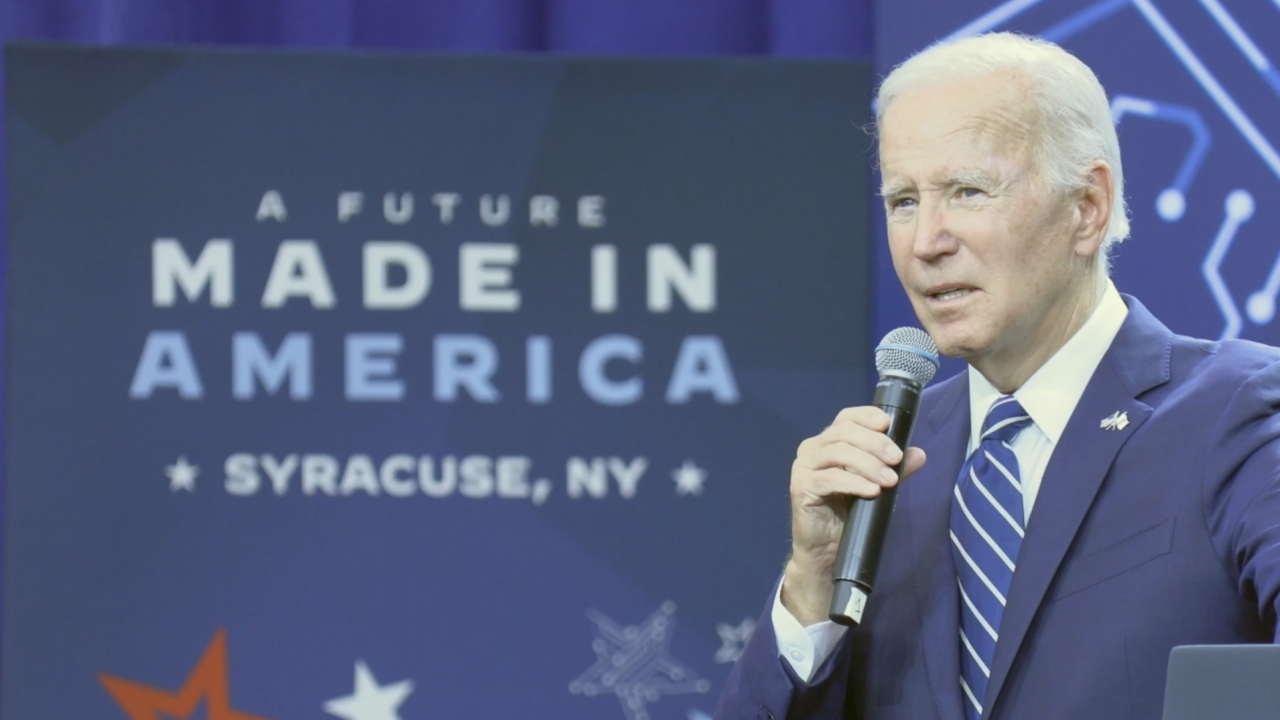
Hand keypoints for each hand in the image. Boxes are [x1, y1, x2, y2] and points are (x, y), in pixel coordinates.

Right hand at [780, 406, 926, 624]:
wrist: (826, 549)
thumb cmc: (849, 513)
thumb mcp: (876, 485)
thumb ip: (894, 469)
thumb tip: (919, 454)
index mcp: (829, 441)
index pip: (846, 418)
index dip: (866, 416)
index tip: (888, 424)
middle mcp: (812, 448)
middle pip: (844, 432)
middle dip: (874, 443)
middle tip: (897, 459)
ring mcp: (804, 467)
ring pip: (838, 453)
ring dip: (868, 464)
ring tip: (889, 480)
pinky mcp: (801, 487)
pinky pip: (830, 479)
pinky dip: (854, 482)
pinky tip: (872, 491)